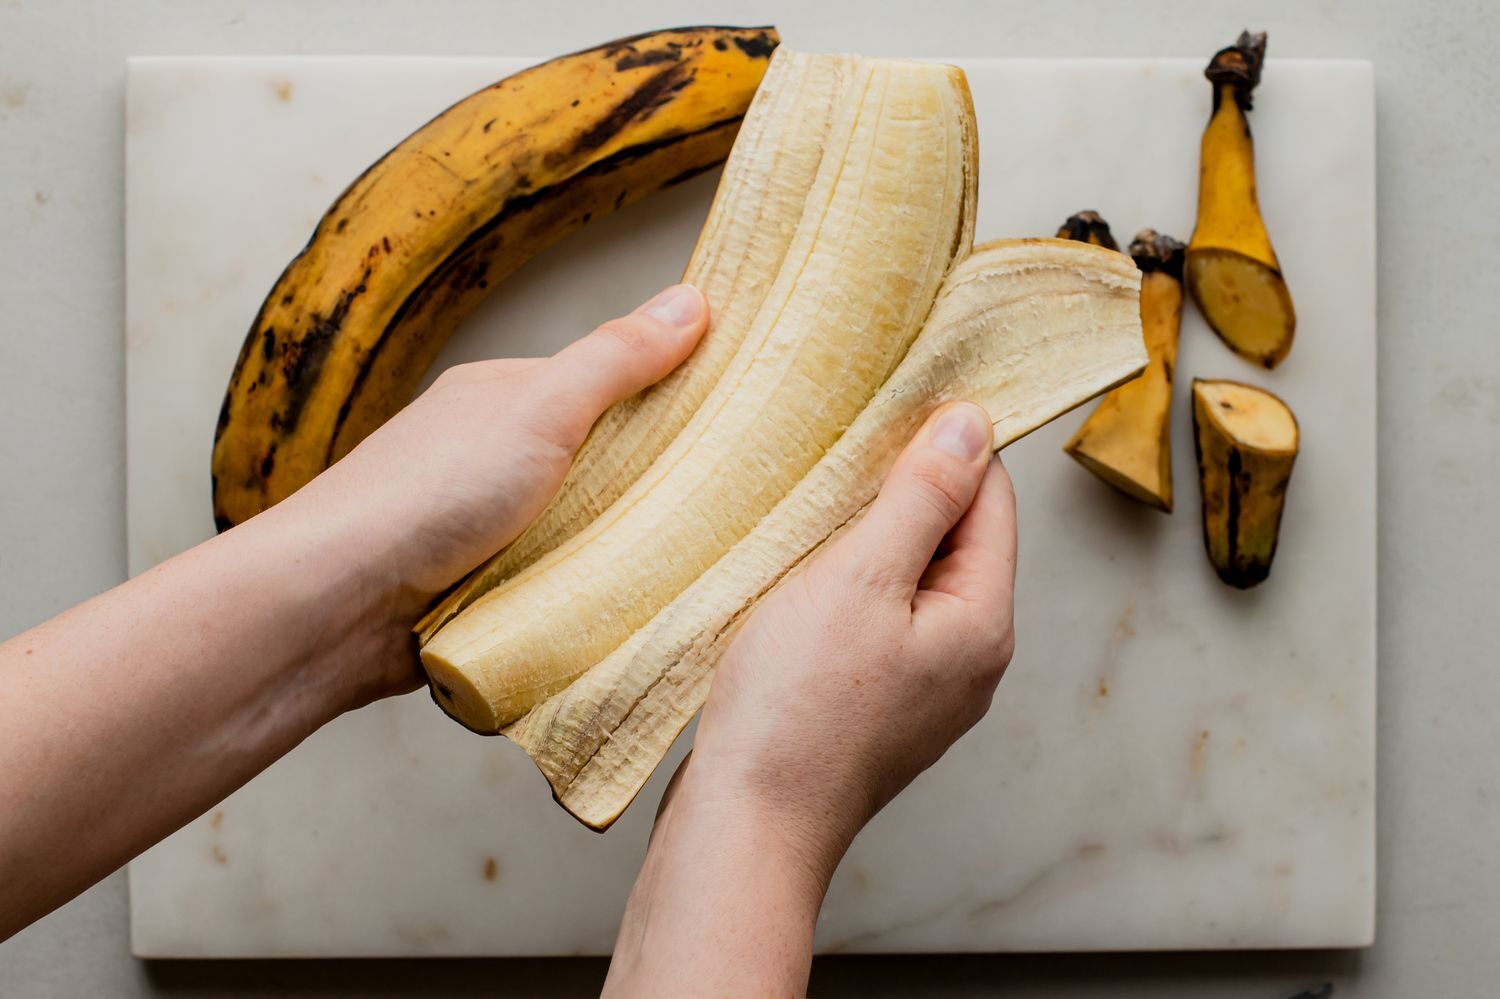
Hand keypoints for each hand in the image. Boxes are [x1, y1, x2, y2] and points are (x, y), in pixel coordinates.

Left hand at [0, 283, 708, 939]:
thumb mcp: (539, 412)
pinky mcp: (481, 594)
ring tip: (696, 565)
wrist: (332, 607)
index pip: (608, 387)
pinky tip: (629, 610)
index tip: (740, 420)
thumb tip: (693, 298)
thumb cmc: (427, 495)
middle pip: (601, 464)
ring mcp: (485, 529)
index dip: (671, 398)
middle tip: (734, 505)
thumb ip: (615, 362)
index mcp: (505, 399)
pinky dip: (586, 597)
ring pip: (581, 532)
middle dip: (652, 485)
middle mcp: (495, 459)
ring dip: (619, 549)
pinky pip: (556, 588)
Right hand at [605, 402, 1016, 996]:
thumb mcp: (860, 578)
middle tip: (832, 463)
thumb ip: (921, 497)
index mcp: (983, 623)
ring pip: (908, 579)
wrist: (746, 824)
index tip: (885, 412)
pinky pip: (876, 620)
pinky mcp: (877, 705)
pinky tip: (795, 581)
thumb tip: (973, 424)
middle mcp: (969, 658)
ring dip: (865, 541)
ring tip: (806, 521)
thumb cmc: (797, 710)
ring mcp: (925, 688)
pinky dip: (844, 588)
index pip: (990, 499)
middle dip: (899, 493)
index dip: (942, 447)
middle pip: (953, 538)